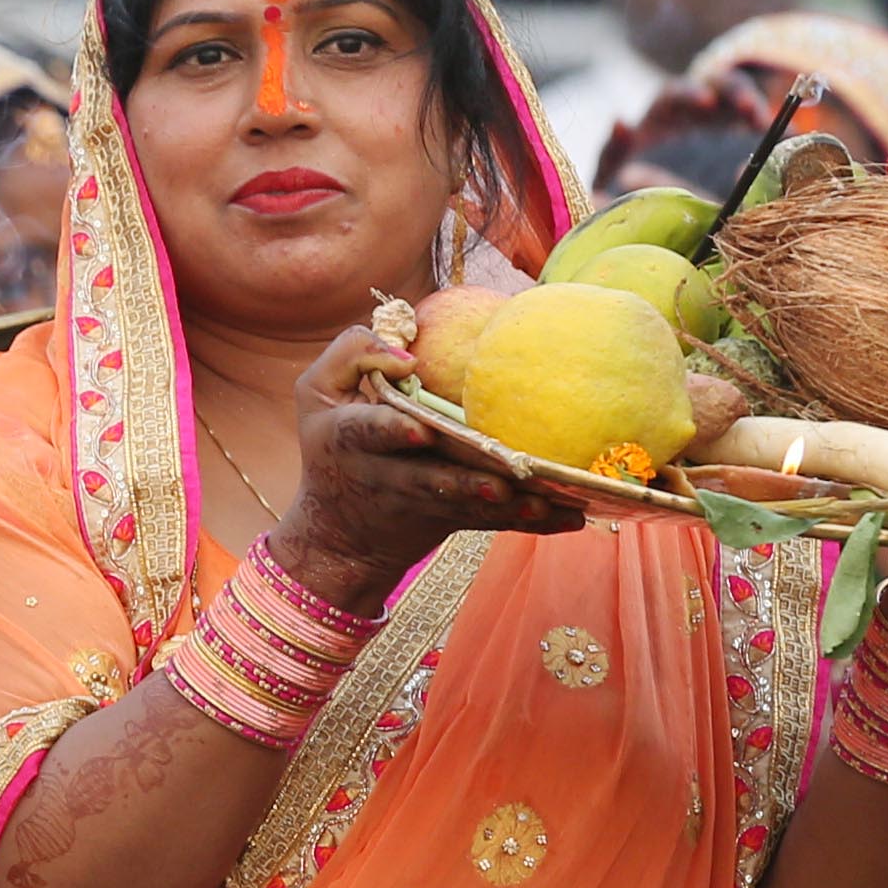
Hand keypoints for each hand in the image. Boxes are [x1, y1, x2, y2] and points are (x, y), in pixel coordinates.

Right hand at [274, 325, 583, 610]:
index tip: (420, 431)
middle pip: (431, 480)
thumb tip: (407, 351)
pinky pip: (496, 522)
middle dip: (464, 484)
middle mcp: (390, 477)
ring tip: (543, 500)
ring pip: (470, 506)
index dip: (392, 431)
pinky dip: (532, 521)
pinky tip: (570, 516)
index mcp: (352, 440)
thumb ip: (352, 352)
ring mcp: (425, 503)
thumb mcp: (317, 392)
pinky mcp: (454, 520)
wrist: (341, 535)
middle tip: (499, 481)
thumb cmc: (332, 446)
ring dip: (509, 506)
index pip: (368, 434)